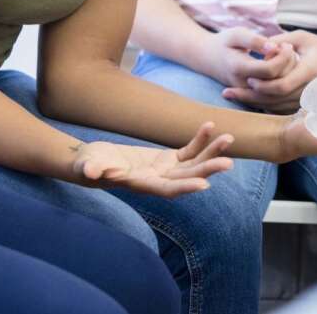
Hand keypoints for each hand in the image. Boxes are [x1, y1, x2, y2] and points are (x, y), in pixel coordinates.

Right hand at [73, 122, 233, 197]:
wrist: (92, 162)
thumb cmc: (87, 166)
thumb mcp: (87, 166)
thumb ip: (91, 169)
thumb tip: (94, 171)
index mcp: (142, 186)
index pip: (167, 190)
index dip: (185, 187)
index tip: (204, 185)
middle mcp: (158, 181)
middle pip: (187, 177)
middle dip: (207, 170)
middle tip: (228, 162)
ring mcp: (165, 171)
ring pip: (193, 163)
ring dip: (211, 152)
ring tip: (229, 139)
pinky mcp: (167, 160)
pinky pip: (188, 150)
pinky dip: (200, 140)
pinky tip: (210, 126)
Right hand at [205, 28, 298, 88]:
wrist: (208, 59)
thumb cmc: (225, 43)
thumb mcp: (236, 34)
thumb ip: (255, 40)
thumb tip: (274, 48)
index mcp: (238, 68)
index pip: (270, 69)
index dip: (282, 57)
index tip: (285, 45)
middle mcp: (243, 86)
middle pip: (277, 81)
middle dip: (288, 64)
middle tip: (288, 49)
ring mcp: (247, 94)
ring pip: (277, 90)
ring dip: (288, 72)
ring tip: (285, 56)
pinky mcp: (252, 98)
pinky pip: (274, 94)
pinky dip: (282, 80)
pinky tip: (281, 65)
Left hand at [223, 31, 316, 112]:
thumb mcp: (303, 37)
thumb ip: (281, 41)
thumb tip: (260, 46)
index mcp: (308, 71)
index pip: (280, 86)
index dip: (262, 85)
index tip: (248, 78)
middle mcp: (308, 89)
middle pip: (273, 100)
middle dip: (249, 97)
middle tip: (227, 92)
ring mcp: (306, 100)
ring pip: (275, 107)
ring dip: (253, 102)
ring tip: (232, 95)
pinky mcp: (304, 105)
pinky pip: (280, 109)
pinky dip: (263, 105)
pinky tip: (247, 99)